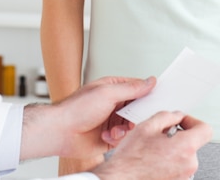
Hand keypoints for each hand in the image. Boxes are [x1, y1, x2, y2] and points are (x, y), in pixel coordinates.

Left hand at [20, 75, 155, 160]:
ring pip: (132, 125)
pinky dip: (117, 138)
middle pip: (137, 109)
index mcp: (114, 88)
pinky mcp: (109, 137)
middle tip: (132, 119)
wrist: (61, 132)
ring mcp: (112, 120)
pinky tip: (106, 136)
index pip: (138, 88)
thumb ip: (131, 88)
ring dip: (125, 129)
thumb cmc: (77, 108)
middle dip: (136, 116)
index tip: (158, 99)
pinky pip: (123, 138)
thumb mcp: (107, 93)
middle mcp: (114, 104)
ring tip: (115, 130)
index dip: (148, 94)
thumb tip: (149, 81)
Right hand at [93, 110, 211, 179]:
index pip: (205, 129)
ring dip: (173, 148)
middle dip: (179, 135)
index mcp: (185, 148)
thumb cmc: (131, 158)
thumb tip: (176, 116)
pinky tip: (154, 158)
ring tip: (154, 148)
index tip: (182, 121)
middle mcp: (188, 165)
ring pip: (184, 154)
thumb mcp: (147, 126)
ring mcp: (183, 177)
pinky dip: (169, 159)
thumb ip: (167, 116)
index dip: (193, 121)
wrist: (121, 179)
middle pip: (193, 142)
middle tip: (161, 133)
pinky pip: (178, 166)